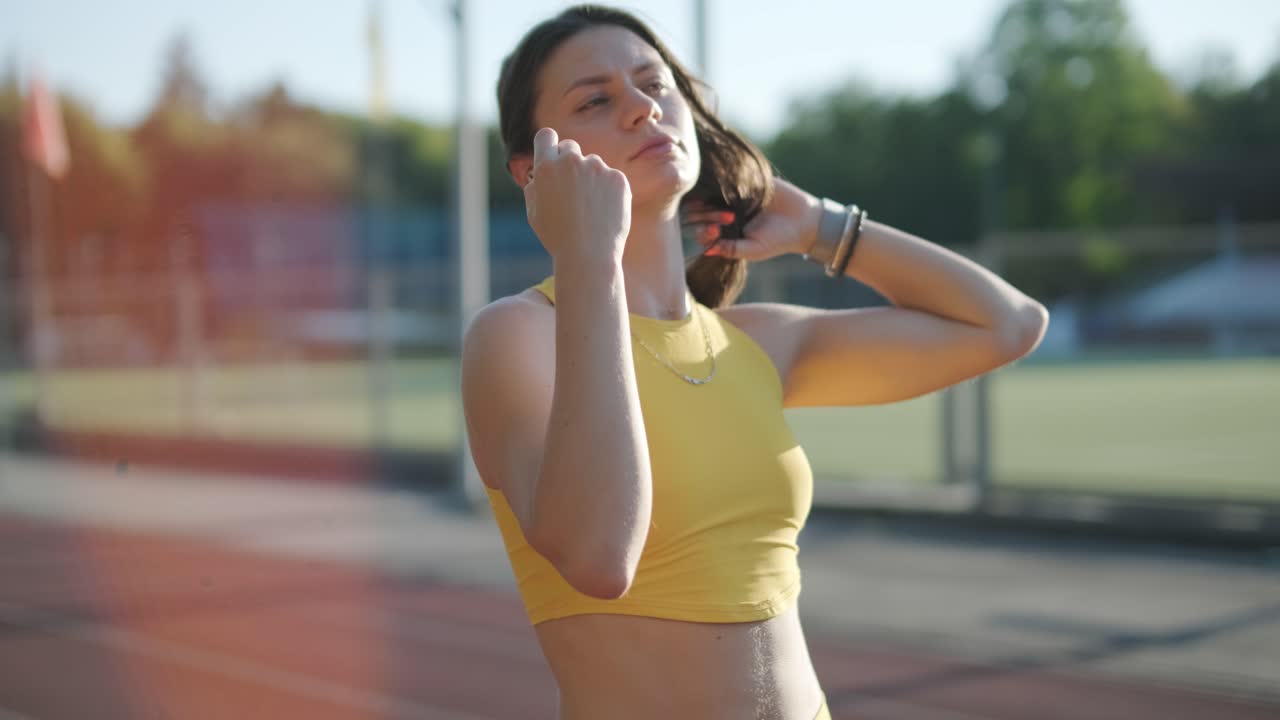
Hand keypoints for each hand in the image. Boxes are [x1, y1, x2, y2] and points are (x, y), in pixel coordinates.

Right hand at [524, 127, 631, 267]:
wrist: (589, 255)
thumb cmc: (558, 237)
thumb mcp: (535, 213)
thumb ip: (536, 187)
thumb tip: (539, 173)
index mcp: (546, 167)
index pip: (546, 137)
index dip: (549, 146)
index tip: (553, 156)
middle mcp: (571, 161)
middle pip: (570, 147)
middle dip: (570, 162)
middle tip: (573, 188)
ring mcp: (597, 168)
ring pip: (593, 165)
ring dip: (591, 179)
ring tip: (590, 210)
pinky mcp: (618, 178)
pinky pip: (612, 178)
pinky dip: (609, 191)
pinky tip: (605, 212)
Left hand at [681, 178, 820, 261]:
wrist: (803, 221)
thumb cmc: (778, 240)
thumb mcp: (755, 250)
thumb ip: (732, 250)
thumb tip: (708, 251)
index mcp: (723, 231)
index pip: (702, 230)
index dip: (703, 230)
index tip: (715, 231)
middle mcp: (723, 212)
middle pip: (702, 211)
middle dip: (709, 215)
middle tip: (728, 218)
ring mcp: (732, 196)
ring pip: (712, 194)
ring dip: (715, 199)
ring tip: (728, 208)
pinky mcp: (744, 181)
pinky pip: (729, 178)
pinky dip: (727, 181)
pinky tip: (732, 187)